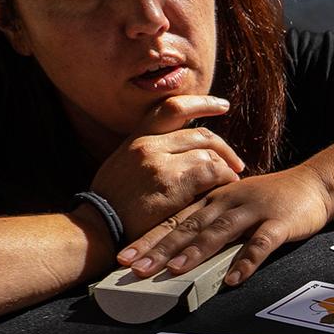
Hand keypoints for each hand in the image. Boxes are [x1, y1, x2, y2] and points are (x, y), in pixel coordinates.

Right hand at [89, 96, 243, 238]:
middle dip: (223, 148)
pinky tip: (225, 189)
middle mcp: (148, 145)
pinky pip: (211, 172)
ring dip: (225, 168)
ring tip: (230, 182)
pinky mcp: (171, 183)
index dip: (202, 103)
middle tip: (236, 164)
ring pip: (208, 154)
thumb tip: (178, 151)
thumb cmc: (112, 207)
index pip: (173, 109)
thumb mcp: (122, 167)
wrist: (96, 230)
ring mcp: (159, 163)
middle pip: (200, 135)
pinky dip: (224, 180)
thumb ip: (148, 154)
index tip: (222, 105)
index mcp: (136, 139)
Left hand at [116, 165, 333, 285]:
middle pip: (189, 226)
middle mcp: (228, 202)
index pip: (175, 220)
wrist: (316, 183)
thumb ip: (211, 223)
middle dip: (161, 248)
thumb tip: (178, 252)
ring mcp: (254, 211)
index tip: (124, 258)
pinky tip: (234, 279)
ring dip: (196, 251)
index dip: (149, 239)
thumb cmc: (272, 198)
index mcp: (214, 199)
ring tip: (175, 270)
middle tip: (137, 269)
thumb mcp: (235, 203)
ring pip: (220, 231)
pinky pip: (261, 244)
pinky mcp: (280, 222)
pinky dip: (246, 261)